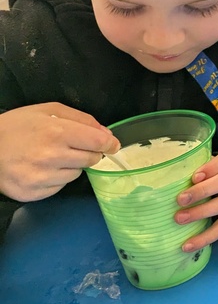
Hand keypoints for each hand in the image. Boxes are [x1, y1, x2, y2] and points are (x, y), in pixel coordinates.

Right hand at [0, 103, 118, 201]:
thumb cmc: (17, 126)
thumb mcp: (48, 110)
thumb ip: (81, 119)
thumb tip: (106, 133)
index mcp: (57, 132)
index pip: (98, 142)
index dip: (110, 143)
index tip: (113, 145)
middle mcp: (52, 157)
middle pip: (91, 159)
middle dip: (90, 152)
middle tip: (75, 146)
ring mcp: (42, 178)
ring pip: (77, 174)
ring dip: (72, 165)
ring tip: (53, 156)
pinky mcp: (34, 193)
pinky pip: (60, 187)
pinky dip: (57, 179)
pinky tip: (43, 168)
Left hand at [174, 150, 217, 251]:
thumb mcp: (215, 166)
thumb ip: (199, 169)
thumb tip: (169, 178)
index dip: (210, 168)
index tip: (194, 177)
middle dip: (202, 191)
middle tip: (180, 200)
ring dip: (201, 213)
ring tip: (180, 219)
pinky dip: (205, 237)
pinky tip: (188, 245)